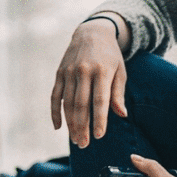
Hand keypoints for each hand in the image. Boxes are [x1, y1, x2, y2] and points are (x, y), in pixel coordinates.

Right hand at [51, 18, 127, 146]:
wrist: (92, 32)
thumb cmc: (110, 56)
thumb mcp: (120, 71)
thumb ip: (118, 93)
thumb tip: (121, 114)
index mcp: (102, 71)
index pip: (100, 100)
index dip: (99, 119)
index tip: (99, 136)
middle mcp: (84, 71)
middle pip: (81, 104)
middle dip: (82, 127)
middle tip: (84, 144)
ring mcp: (69, 72)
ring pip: (68, 103)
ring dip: (70, 124)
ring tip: (75, 140)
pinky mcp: (59, 73)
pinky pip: (55, 96)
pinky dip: (55, 113)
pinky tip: (58, 127)